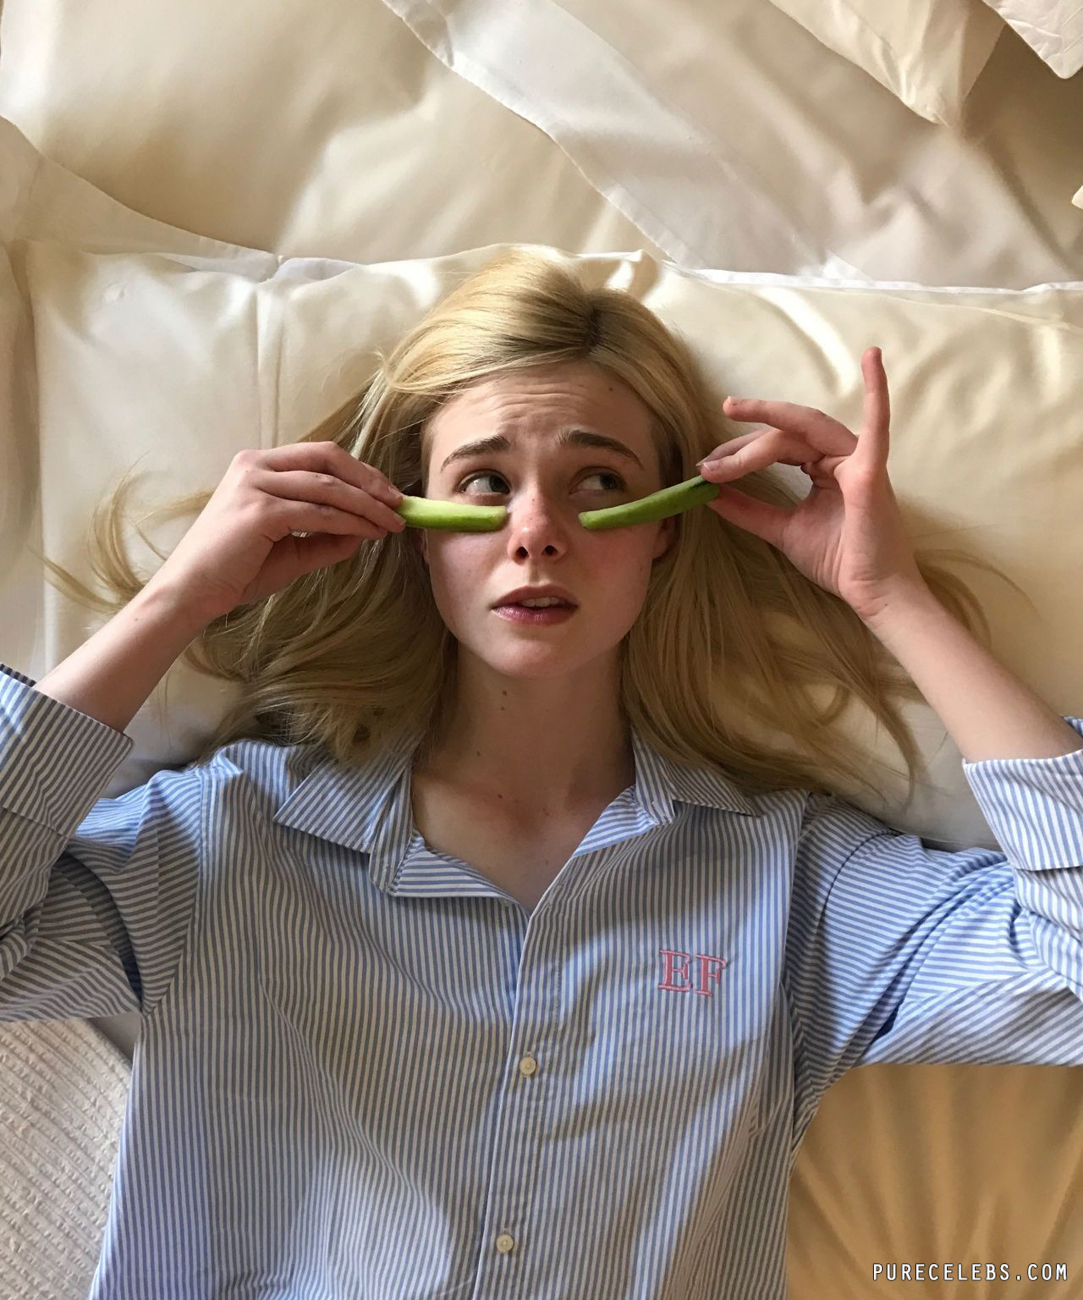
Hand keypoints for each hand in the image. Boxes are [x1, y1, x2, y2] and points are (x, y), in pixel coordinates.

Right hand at [149, 441, 406, 621]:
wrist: (193, 592)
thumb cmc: (237, 570)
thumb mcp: (291, 549)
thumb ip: (326, 536)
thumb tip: (365, 531)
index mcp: (259, 466)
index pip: (320, 455)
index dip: (359, 471)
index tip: (387, 492)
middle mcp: (255, 466)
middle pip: (327, 458)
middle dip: (370, 480)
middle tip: (399, 503)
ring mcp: (255, 485)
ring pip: (328, 486)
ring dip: (367, 504)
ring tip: (392, 522)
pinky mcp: (259, 510)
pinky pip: (318, 512)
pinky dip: (350, 522)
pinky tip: (369, 533)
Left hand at [698, 347, 925, 619]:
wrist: (872, 593)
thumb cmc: (839, 560)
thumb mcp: (782, 530)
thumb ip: (749, 510)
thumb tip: (710, 493)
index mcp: (823, 467)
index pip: (776, 446)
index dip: (739, 454)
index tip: (706, 468)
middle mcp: (841, 456)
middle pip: (785, 435)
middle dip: (743, 444)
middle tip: (708, 459)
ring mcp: (859, 460)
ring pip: (804, 431)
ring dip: (766, 423)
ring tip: (732, 409)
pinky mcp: (871, 471)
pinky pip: (877, 425)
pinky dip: (877, 391)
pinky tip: (871, 359)